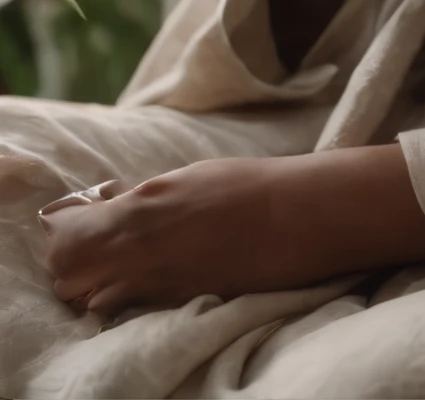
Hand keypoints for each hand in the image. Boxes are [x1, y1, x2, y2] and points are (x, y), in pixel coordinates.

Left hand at [42, 149, 424, 316]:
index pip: (69, 229)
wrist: (298, 215)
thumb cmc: (249, 188)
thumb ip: (146, 195)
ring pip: (90, 295)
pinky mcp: (179, 299)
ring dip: (93, 287)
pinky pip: (126, 308)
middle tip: (90, 259)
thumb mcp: (189, 178)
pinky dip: (120, 303)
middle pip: (69, 267)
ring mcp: (158, 274)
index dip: (65, 235)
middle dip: (71, 266)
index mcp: (143, 201)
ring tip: (115, 276)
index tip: (74, 232)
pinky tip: (137, 292)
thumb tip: (110, 202)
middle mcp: (141, 239)